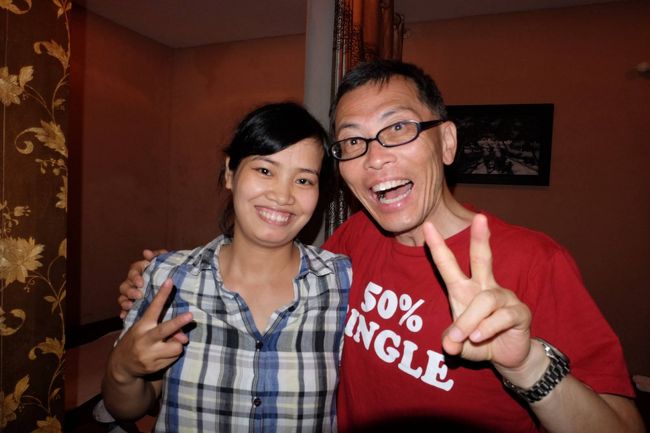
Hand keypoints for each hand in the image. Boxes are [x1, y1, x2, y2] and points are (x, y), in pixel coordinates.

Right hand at [110, 278, 192, 382]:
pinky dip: (172, 355)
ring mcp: (149, 355)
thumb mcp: (144, 330)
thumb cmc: (137, 340)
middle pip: (164, 330)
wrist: (121, 365)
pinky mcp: (154, 367)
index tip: (170, 281)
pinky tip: (163, 354)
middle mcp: (144, 339)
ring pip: (176, 346)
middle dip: (178, 323)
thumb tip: (184, 338)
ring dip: (177, 344)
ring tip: (168, 344)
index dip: (162, 294)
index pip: (153, 308)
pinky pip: (174, 358)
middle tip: (190, 316)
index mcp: (142, 326)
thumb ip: (163, 328)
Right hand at [118, 249, 166, 318]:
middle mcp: (135, 283)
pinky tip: (124, 316)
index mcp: (142, 271)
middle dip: (130, 291)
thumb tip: (146, 252)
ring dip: (125, 301)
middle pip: (125, 285)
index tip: (141, 283)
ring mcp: (133, 295)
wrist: (183, 289)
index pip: (133, 270)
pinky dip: (123, 312)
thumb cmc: (172, 274)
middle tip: (139, 295)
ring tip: (130, 306)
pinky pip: (124, 309)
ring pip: (122, 297)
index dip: (135, 276)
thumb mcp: (169, 263)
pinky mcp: (134, 306)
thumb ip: (159, 256)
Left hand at [423, 214, 531, 369]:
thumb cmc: (479, 341)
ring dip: (470, 320)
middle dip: (480, 238)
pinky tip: (480, 338)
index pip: (449, 264)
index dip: (438, 246)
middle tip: (480, 218)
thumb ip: (452, 341)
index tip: (427, 225)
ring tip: (467, 337)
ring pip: (484, 300)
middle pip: (482, 259)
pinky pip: (502, 317)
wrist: (507, 357)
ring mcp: (504, 298)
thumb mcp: (459, 344)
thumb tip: (449, 345)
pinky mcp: (519, 312)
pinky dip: (487, 329)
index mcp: (464, 289)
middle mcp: (485, 287)